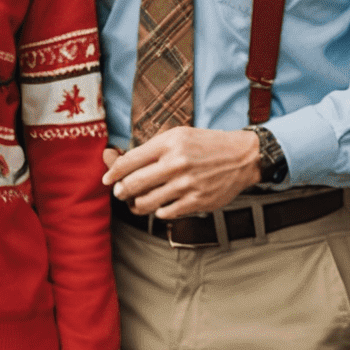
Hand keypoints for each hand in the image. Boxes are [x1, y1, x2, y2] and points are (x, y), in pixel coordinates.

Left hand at [103, 128, 260, 216]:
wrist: (242, 156)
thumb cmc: (203, 145)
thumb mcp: (175, 136)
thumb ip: (147, 149)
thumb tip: (112, 158)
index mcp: (167, 144)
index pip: (128, 162)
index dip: (112, 173)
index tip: (107, 180)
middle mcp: (176, 164)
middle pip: (133, 184)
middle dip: (120, 191)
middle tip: (119, 193)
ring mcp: (187, 185)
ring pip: (146, 202)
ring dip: (136, 205)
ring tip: (136, 202)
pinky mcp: (199, 202)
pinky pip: (166, 213)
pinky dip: (158, 211)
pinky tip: (160, 205)